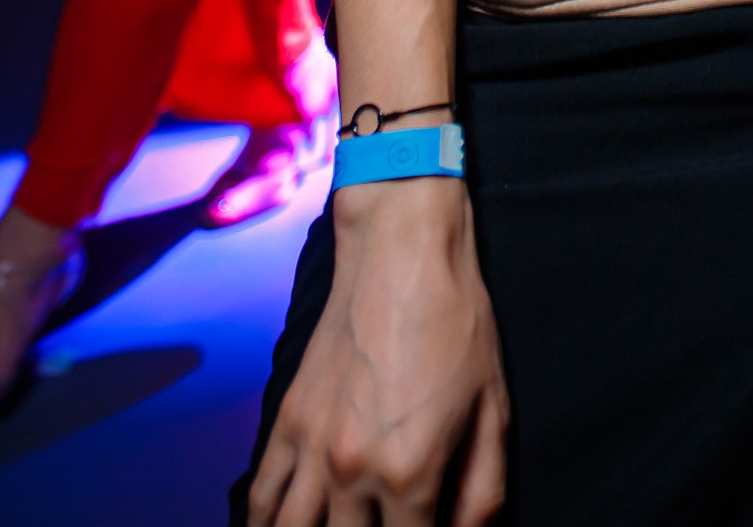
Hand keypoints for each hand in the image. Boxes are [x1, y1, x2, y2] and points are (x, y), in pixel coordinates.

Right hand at [248, 183, 507, 526]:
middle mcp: (351, 471)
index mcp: (409, 473)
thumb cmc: (457, 325)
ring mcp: (310, 449)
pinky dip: (262, 523)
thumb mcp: (492, 410)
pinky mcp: (285, 422)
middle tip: (386, 525)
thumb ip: (483, 492)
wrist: (401, 253)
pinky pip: (259, 497)